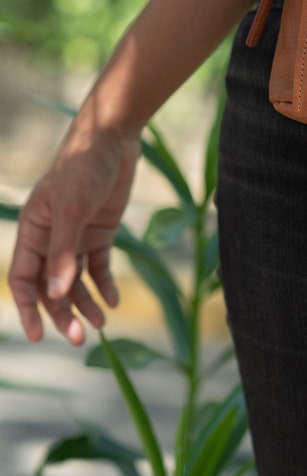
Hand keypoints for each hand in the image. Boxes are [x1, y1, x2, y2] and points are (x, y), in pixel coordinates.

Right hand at [9, 120, 140, 345]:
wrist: (113, 137)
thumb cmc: (83, 167)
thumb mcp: (72, 210)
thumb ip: (64, 252)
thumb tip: (56, 294)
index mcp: (33, 230)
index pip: (23, 278)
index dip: (28, 308)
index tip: (38, 336)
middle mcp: (51, 237)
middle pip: (51, 285)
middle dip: (62, 312)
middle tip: (78, 338)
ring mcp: (76, 236)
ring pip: (74, 280)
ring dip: (85, 303)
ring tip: (101, 324)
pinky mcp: (100, 232)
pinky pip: (98, 266)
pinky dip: (105, 284)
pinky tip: (114, 301)